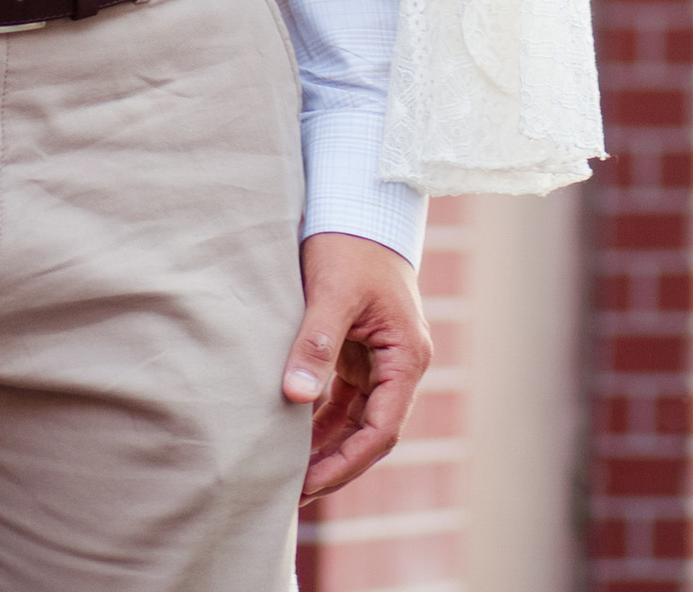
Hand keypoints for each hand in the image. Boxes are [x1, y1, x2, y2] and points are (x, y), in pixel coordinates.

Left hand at [283, 231, 430, 503]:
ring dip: (325, 446)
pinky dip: (319, 418)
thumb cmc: (351, 241)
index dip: (346, 462)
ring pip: (356, 419)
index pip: (381, 429)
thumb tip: (293, 398)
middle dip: (334, 464)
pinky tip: (288, 434)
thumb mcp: (332, 290)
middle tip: (289, 494)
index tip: (308, 484)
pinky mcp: (361, 349)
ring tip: (286, 475)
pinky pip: (343, 397)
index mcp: (406, 355)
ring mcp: (381, 357)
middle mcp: (400, 363)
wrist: (359, 199)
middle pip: (370, 432)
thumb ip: (316, 343)